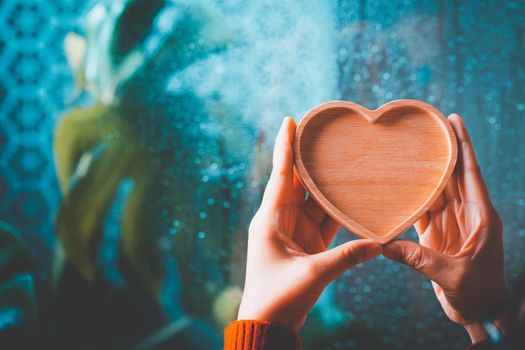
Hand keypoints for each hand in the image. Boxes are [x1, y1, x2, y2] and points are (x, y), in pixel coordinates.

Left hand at [238, 117, 381, 331]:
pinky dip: (335, 212)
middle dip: (310, 161)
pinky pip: (323, 222)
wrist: (268, 324)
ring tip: (343, 162)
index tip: (290, 120)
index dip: (285, 146)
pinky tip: (350, 200)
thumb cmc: (278, 297)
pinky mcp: (305, 247)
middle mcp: (281, 220)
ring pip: (312, 202)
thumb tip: (378, 244)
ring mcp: (294, 233)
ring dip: (326, 186)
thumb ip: (346, 258)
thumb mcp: (312, 275)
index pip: (280, 174)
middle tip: (324, 136)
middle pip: (298, 183)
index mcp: (271, 219)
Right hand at [383, 114, 508, 341]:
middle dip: (440, 153)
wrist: (480, 313)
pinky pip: (423, 214)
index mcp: (482, 217)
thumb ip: (419, 258)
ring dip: (423, 176)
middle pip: (452, 177)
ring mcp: (451, 225)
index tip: (454, 120)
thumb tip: (384, 244)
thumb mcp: (453, 275)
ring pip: (436, 193)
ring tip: (406, 155)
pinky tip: (399, 191)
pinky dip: (411, 202)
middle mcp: (467, 216)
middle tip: (423, 131)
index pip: (471, 173)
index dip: (463, 145)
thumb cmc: (479, 294)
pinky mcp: (437, 238)